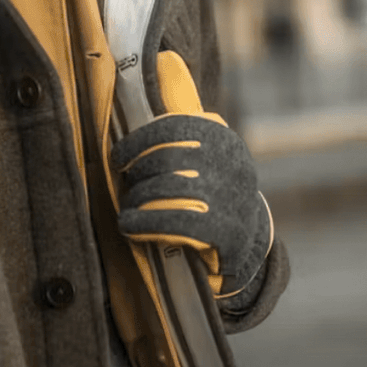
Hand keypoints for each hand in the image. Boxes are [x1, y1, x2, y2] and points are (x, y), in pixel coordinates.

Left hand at [109, 114, 271, 294]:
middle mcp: (231, 162)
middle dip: (137, 175)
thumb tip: (126, 145)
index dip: (137, 142)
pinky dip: (144, 222)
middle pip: (166, 159)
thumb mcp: (205, 161)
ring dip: (137, 199)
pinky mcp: (226, 230)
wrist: (248, 238)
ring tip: (128, 208)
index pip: (172, 128)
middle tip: (127, 189)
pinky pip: (174, 221)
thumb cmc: (211, 194)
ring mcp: (231, 197)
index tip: (118, 158)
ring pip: (167, 188)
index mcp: (222, 139)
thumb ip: (175, 146)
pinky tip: (129, 225)